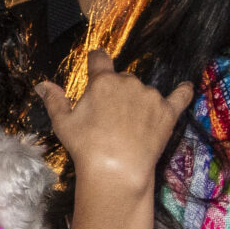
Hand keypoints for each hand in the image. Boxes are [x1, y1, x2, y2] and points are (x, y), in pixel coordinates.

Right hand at [35, 52, 194, 192]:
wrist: (116, 169)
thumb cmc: (85, 146)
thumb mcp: (62, 123)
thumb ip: (54, 100)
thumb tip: (42, 84)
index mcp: (103, 81)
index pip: (99, 59)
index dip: (96, 59)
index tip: (96, 61)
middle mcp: (129, 82)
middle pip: (123, 79)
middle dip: (116, 91)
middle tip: (109, 116)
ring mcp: (151, 96)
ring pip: (144, 91)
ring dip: (138, 100)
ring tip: (131, 125)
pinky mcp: (168, 112)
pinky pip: (180, 96)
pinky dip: (183, 92)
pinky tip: (186, 87)